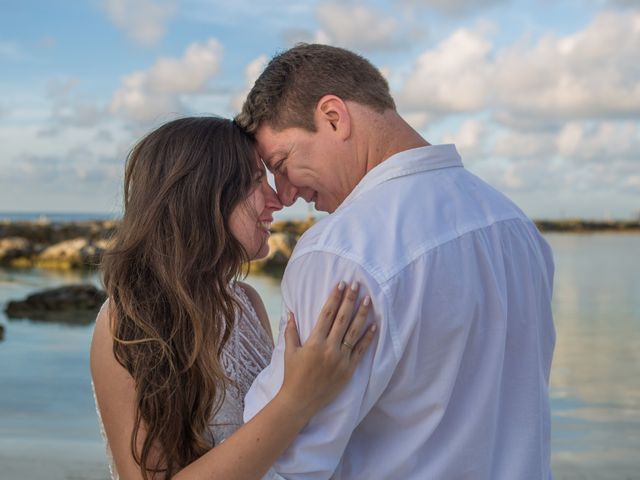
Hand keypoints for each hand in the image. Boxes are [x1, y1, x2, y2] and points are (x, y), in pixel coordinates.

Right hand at [279, 282, 375, 417]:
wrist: (299, 402)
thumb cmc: (292, 376)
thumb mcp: (290, 352)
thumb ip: (291, 331)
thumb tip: (290, 312)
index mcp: (314, 342)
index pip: (326, 314)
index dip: (334, 298)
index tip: (341, 284)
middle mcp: (329, 349)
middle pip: (342, 319)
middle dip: (350, 300)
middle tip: (357, 284)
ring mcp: (340, 360)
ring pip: (354, 332)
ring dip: (362, 314)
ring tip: (368, 300)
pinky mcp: (348, 370)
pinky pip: (360, 351)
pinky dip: (368, 337)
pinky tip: (374, 325)